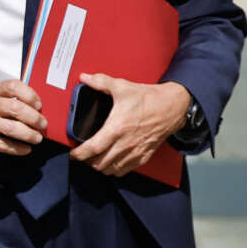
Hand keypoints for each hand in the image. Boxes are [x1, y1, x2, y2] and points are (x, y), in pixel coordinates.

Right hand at [0, 79, 46, 155]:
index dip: (30, 95)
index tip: (39, 105)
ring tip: (36, 139)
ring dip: (28, 135)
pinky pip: (2, 144)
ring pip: (11, 128)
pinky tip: (25, 150)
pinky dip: (17, 148)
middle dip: (34, 118)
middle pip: (16, 108)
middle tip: (43, 125)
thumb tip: (38, 110)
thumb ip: (10, 98)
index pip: (14, 86)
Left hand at [68, 72, 190, 175]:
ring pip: (112, 169)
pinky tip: (111, 163)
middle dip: (88, 161)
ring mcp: (135, 151)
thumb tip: (84, 77)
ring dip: (101, 167)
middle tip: (82, 155)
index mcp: (117, 128)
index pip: (93, 148)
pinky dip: (115, 170)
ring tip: (94, 159)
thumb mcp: (122, 87)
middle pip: (100, 163)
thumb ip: (100, 82)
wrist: (172, 107)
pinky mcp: (144, 155)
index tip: (73, 154)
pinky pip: (126, 170)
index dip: (80, 154)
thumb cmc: (148, 98)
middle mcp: (125, 143)